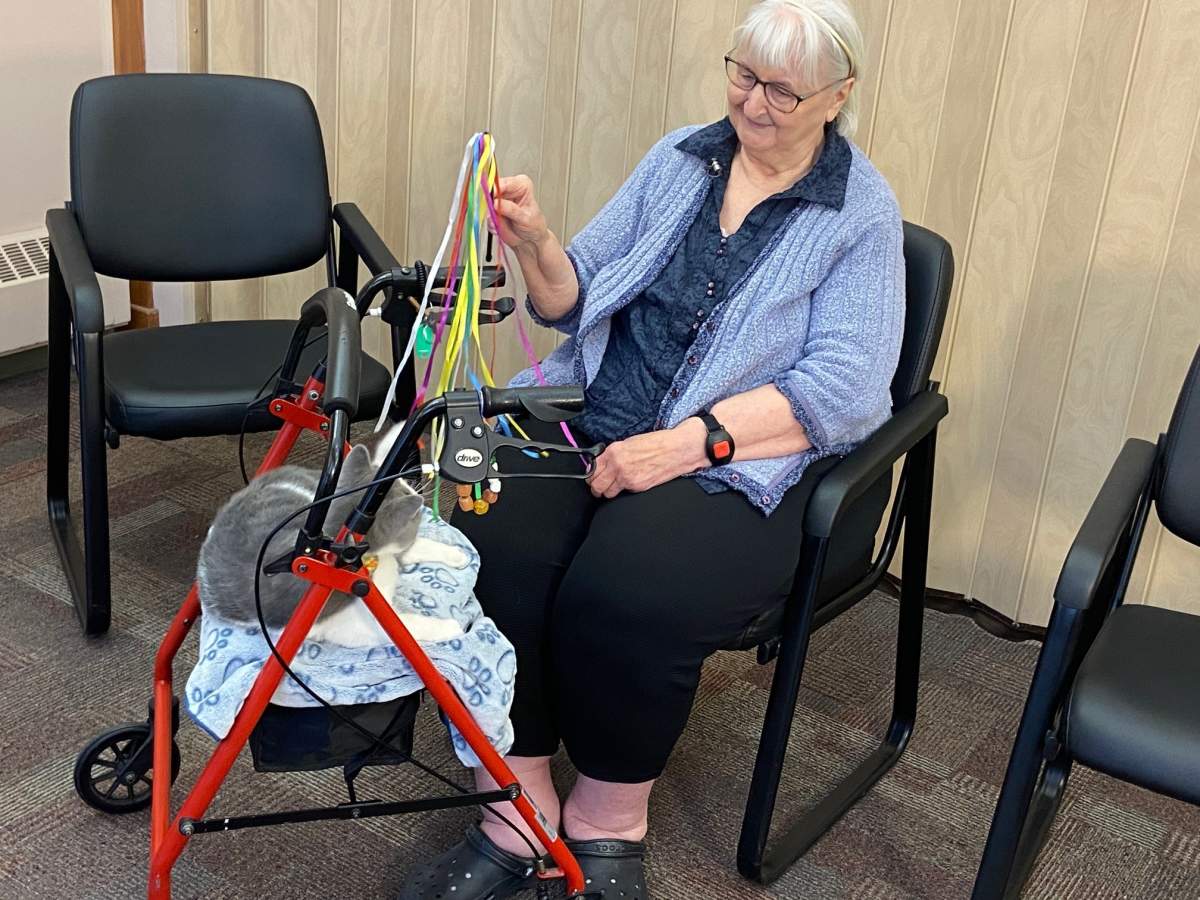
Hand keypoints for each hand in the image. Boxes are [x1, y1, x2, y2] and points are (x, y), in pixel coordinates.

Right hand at [492, 175, 548, 248]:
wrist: (530, 240)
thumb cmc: (534, 226)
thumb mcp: (525, 218)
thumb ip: (511, 209)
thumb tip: (496, 203)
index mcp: (520, 185)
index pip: (504, 183)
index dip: (495, 190)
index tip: (493, 200)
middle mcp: (508, 190)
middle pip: (491, 190)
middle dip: (490, 204)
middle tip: (495, 215)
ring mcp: (498, 200)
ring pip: (485, 203)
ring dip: (491, 216)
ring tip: (501, 224)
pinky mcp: (491, 210)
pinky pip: (485, 215)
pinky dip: (490, 223)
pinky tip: (499, 227)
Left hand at [586, 421, 707, 497]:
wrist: (678, 449)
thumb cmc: (658, 443)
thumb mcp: (630, 442)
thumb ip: (614, 454)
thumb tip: (603, 462)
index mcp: (614, 451)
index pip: (592, 469)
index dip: (592, 473)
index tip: (594, 474)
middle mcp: (618, 465)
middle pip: (595, 485)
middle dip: (596, 486)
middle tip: (600, 484)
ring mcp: (627, 478)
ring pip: (606, 493)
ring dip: (607, 491)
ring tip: (614, 486)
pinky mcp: (637, 487)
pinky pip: (622, 493)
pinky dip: (623, 491)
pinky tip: (629, 483)